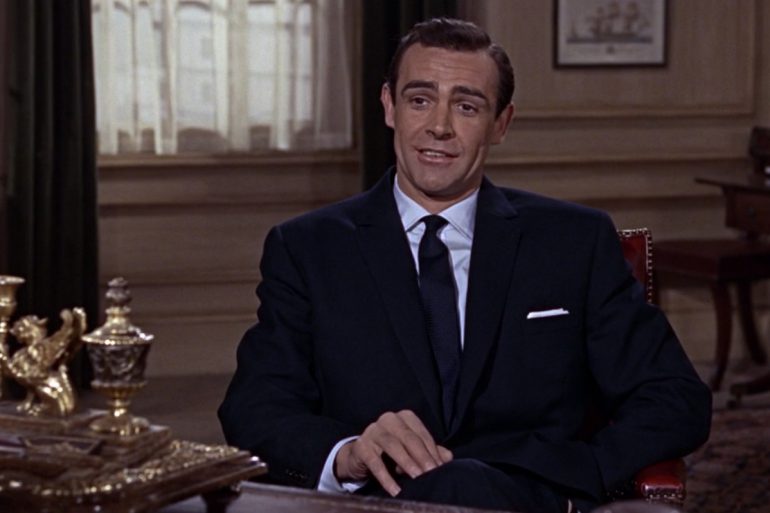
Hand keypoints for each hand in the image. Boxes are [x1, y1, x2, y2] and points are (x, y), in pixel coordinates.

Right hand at [334, 410, 452, 495]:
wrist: (360, 456)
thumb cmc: (391, 451)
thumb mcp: (412, 450)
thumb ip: (430, 452)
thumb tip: (448, 458)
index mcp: (405, 418)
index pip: (422, 434)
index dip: (432, 452)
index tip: (441, 469)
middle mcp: (389, 419)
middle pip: (409, 438)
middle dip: (422, 457)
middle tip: (431, 473)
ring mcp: (373, 431)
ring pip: (393, 445)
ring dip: (407, 463)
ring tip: (417, 478)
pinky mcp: (361, 446)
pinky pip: (375, 462)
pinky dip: (386, 477)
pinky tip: (395, 490)